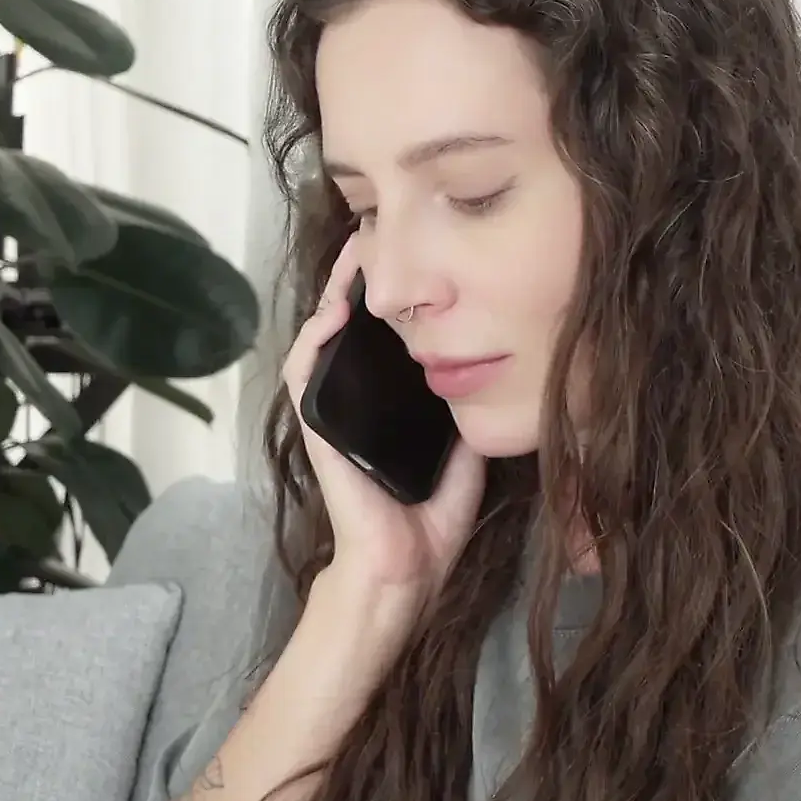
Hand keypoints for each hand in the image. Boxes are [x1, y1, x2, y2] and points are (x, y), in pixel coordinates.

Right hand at [282, 241, 487, 605]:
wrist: (404, 569)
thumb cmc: (429, 517)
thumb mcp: (462, 446)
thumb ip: (467, 408)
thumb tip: (496, 364)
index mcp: (385, 399)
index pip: (384, 332)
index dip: (391, 290)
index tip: (410, 249)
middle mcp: (354, 398)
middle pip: (349, 323)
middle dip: (360, 277)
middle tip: (378, 231)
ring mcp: (331, 411)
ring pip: (322, 337)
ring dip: (334, 294)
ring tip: (354, 254)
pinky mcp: (317, 430)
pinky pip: (304, 375)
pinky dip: (313, 341)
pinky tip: (333, 312)